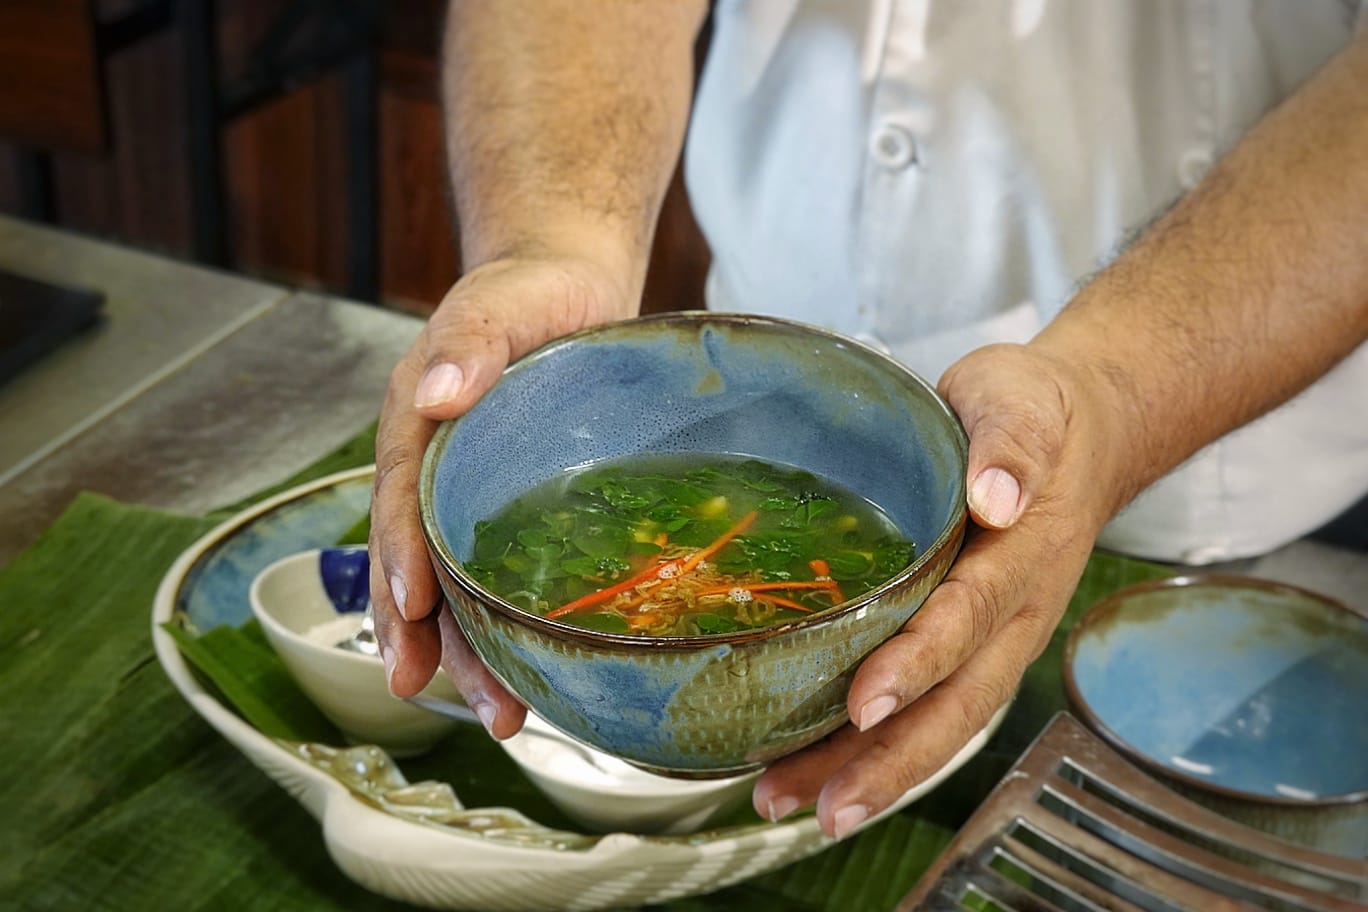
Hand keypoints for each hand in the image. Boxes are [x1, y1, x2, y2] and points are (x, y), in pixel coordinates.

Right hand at [369, 256, 634, 736]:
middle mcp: (432, 467)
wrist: (568, 285)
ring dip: (467, 652)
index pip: (400, 497)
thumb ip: (471, 339)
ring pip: (454, 585)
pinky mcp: (508, 506)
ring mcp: (467, 491)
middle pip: (416, 561)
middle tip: (449, 695)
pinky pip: (493, 574)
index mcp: (418, 421)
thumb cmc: (532, 290)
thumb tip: (438, 393)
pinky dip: (502, 626)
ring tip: (503, 717)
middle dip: (425, 634)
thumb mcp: (502, 301)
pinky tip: (527, 672)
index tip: (411, 608)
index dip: (400, 554)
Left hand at [751, 342, 1126, 837]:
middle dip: (890, 763)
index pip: (966, 619)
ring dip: (873, 773)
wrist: (1080, 432)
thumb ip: (1010, 440)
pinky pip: (928, 707)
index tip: (862, 704)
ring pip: (941, 723)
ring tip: (793, 805)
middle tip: (824, 808)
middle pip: (955, 706)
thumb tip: (996, 496)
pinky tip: (811, 768)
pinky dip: (871, 746)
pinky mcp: (973, 644)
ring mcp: (997, 639)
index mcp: (1024, 555)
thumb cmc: (1036, 411)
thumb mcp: (1020, 397)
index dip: (916, 665)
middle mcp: (1015, 615)